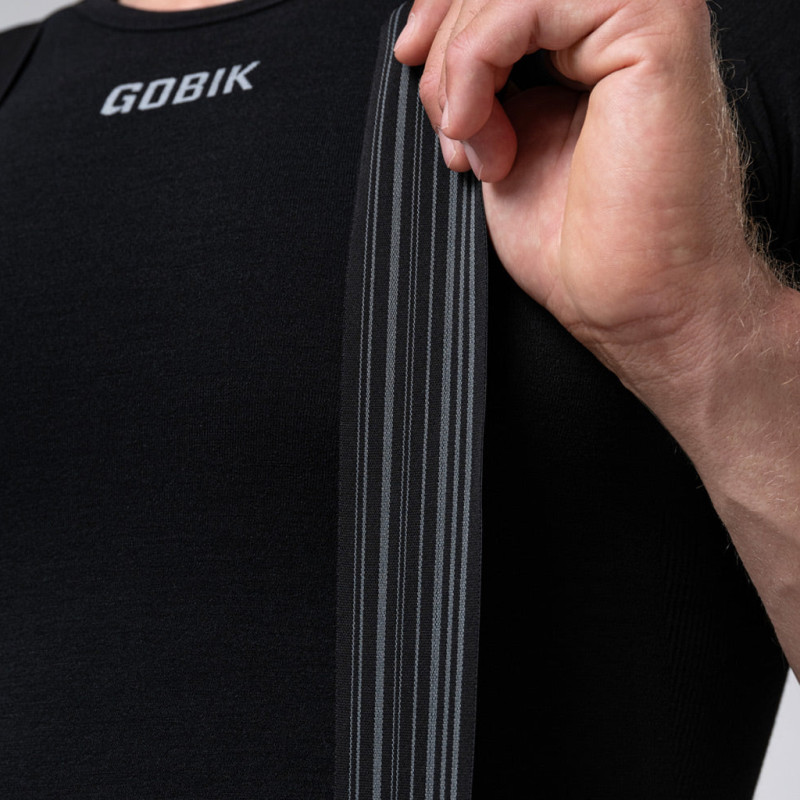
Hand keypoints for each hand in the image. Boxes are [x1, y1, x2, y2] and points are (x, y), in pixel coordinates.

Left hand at [394, 0, 769, 393]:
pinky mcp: (654, 28)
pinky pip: (527, 3)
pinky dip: (476, 65)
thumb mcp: (500, 139)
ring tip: (471, 148)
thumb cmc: (579, 244)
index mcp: (592, 41)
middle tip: (450, 132)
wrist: (633, 299)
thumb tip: (430, 42)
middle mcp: (619, 18)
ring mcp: (643, 13)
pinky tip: (478, 131)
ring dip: (459, 69)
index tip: (410, 57)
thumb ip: (480, 80)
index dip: (445, 10)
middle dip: (445, 51)